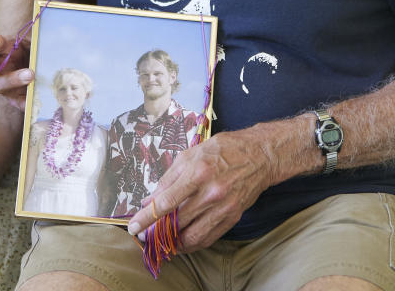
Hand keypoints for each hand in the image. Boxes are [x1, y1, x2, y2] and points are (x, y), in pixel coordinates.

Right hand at [0, 32, 32, 109]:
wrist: (49, 73)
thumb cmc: (39, 54)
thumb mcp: (36, 44)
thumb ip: (35, 40)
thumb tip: (39, 39)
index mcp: (0, 49)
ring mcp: (4, 85)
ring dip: (12, 79)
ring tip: (30, 75)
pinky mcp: (16, 100)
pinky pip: (17, 102)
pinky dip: (24, 100)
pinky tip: (32, 98)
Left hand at [126, 131, 275, 251]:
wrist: (259, 155)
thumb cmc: (222, 150)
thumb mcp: (190, 155)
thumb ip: (168, 179)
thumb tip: (149, 200)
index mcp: (198, 172)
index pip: (166, 202)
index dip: (147, 217)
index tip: (134, 226)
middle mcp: (211, 193)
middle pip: (177, 222)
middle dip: (156, 232)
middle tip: (144, 235)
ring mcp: (224, 207)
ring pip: (192, 236)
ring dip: (173, 243)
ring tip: (161, 242)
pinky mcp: (233, 217)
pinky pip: (208, 238)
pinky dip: (192, 244)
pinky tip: (181, 242)